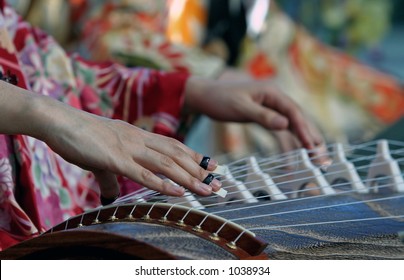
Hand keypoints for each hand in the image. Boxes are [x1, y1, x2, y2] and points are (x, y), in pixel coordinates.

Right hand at [1, 83, 221, 199]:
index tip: (212, 166)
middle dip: (200, 169)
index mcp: (138, 136)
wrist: (60, 121)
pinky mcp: (115, 159)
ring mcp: (129, 148)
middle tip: (218, 182)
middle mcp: (139, 139)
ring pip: (166, 164)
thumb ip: (109, 177)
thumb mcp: (100, 156)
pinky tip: (179, 192)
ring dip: (189, 178)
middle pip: (177, 154)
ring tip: (207, 190)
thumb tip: (110, 195)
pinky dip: (163, 184)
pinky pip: (143, 174)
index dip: (195, 156)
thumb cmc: (80, 136)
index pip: (173, 145)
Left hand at [184, 77, 328, 164]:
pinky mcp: (265, 116)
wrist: (206, 95)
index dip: (304, 130)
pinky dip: (288, 143)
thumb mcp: (241, 108)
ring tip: (316, 160)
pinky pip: (281, 131)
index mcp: (272, 93)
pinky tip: (294, 156)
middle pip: (298, 120)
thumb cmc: (220, 99)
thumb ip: (262, 116)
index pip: (293, 112)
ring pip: (292, 126)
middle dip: (311, 139)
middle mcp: (275, 99)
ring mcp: (271, 108)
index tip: (312, 147)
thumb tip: (286, 125)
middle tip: (323, 159)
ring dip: (304, 142)